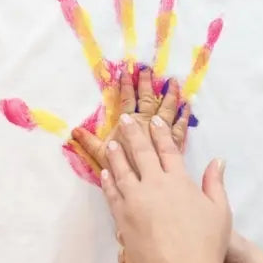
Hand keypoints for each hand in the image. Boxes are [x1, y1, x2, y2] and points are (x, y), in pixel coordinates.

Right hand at [72, 67, 190, 172]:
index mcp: (130, 125)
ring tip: (173, 82)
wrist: (150, 193)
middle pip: (148, 100)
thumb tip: (74, 131)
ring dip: (170, 95)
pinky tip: (187, 107)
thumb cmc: (125, 174)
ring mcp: (163, 134)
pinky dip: (184, 117)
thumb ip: (90, 143)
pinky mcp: (176, 146)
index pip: (127, 100)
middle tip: (147, 69)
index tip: (125, 72)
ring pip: (167, 110)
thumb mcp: (103, 158)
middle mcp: (147, 125)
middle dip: (146, 84)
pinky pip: (181, 128)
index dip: (126, 86)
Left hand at [101, 112, 231, 262]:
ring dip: (116, 154)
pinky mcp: (122, 217)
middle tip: (124, 120)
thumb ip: (215, 183)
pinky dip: (108, 181)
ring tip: (110, 142)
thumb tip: (217, 160)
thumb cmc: (207, 244)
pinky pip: (112, 193)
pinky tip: (105, 173)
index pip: (168, 150)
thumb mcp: (220, 211)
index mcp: (179, 180)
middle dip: (133, 133)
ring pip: (122, 170)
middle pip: (141, 152)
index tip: (153, 120)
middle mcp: (155, 184)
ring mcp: (135, 199)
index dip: (160, 133)